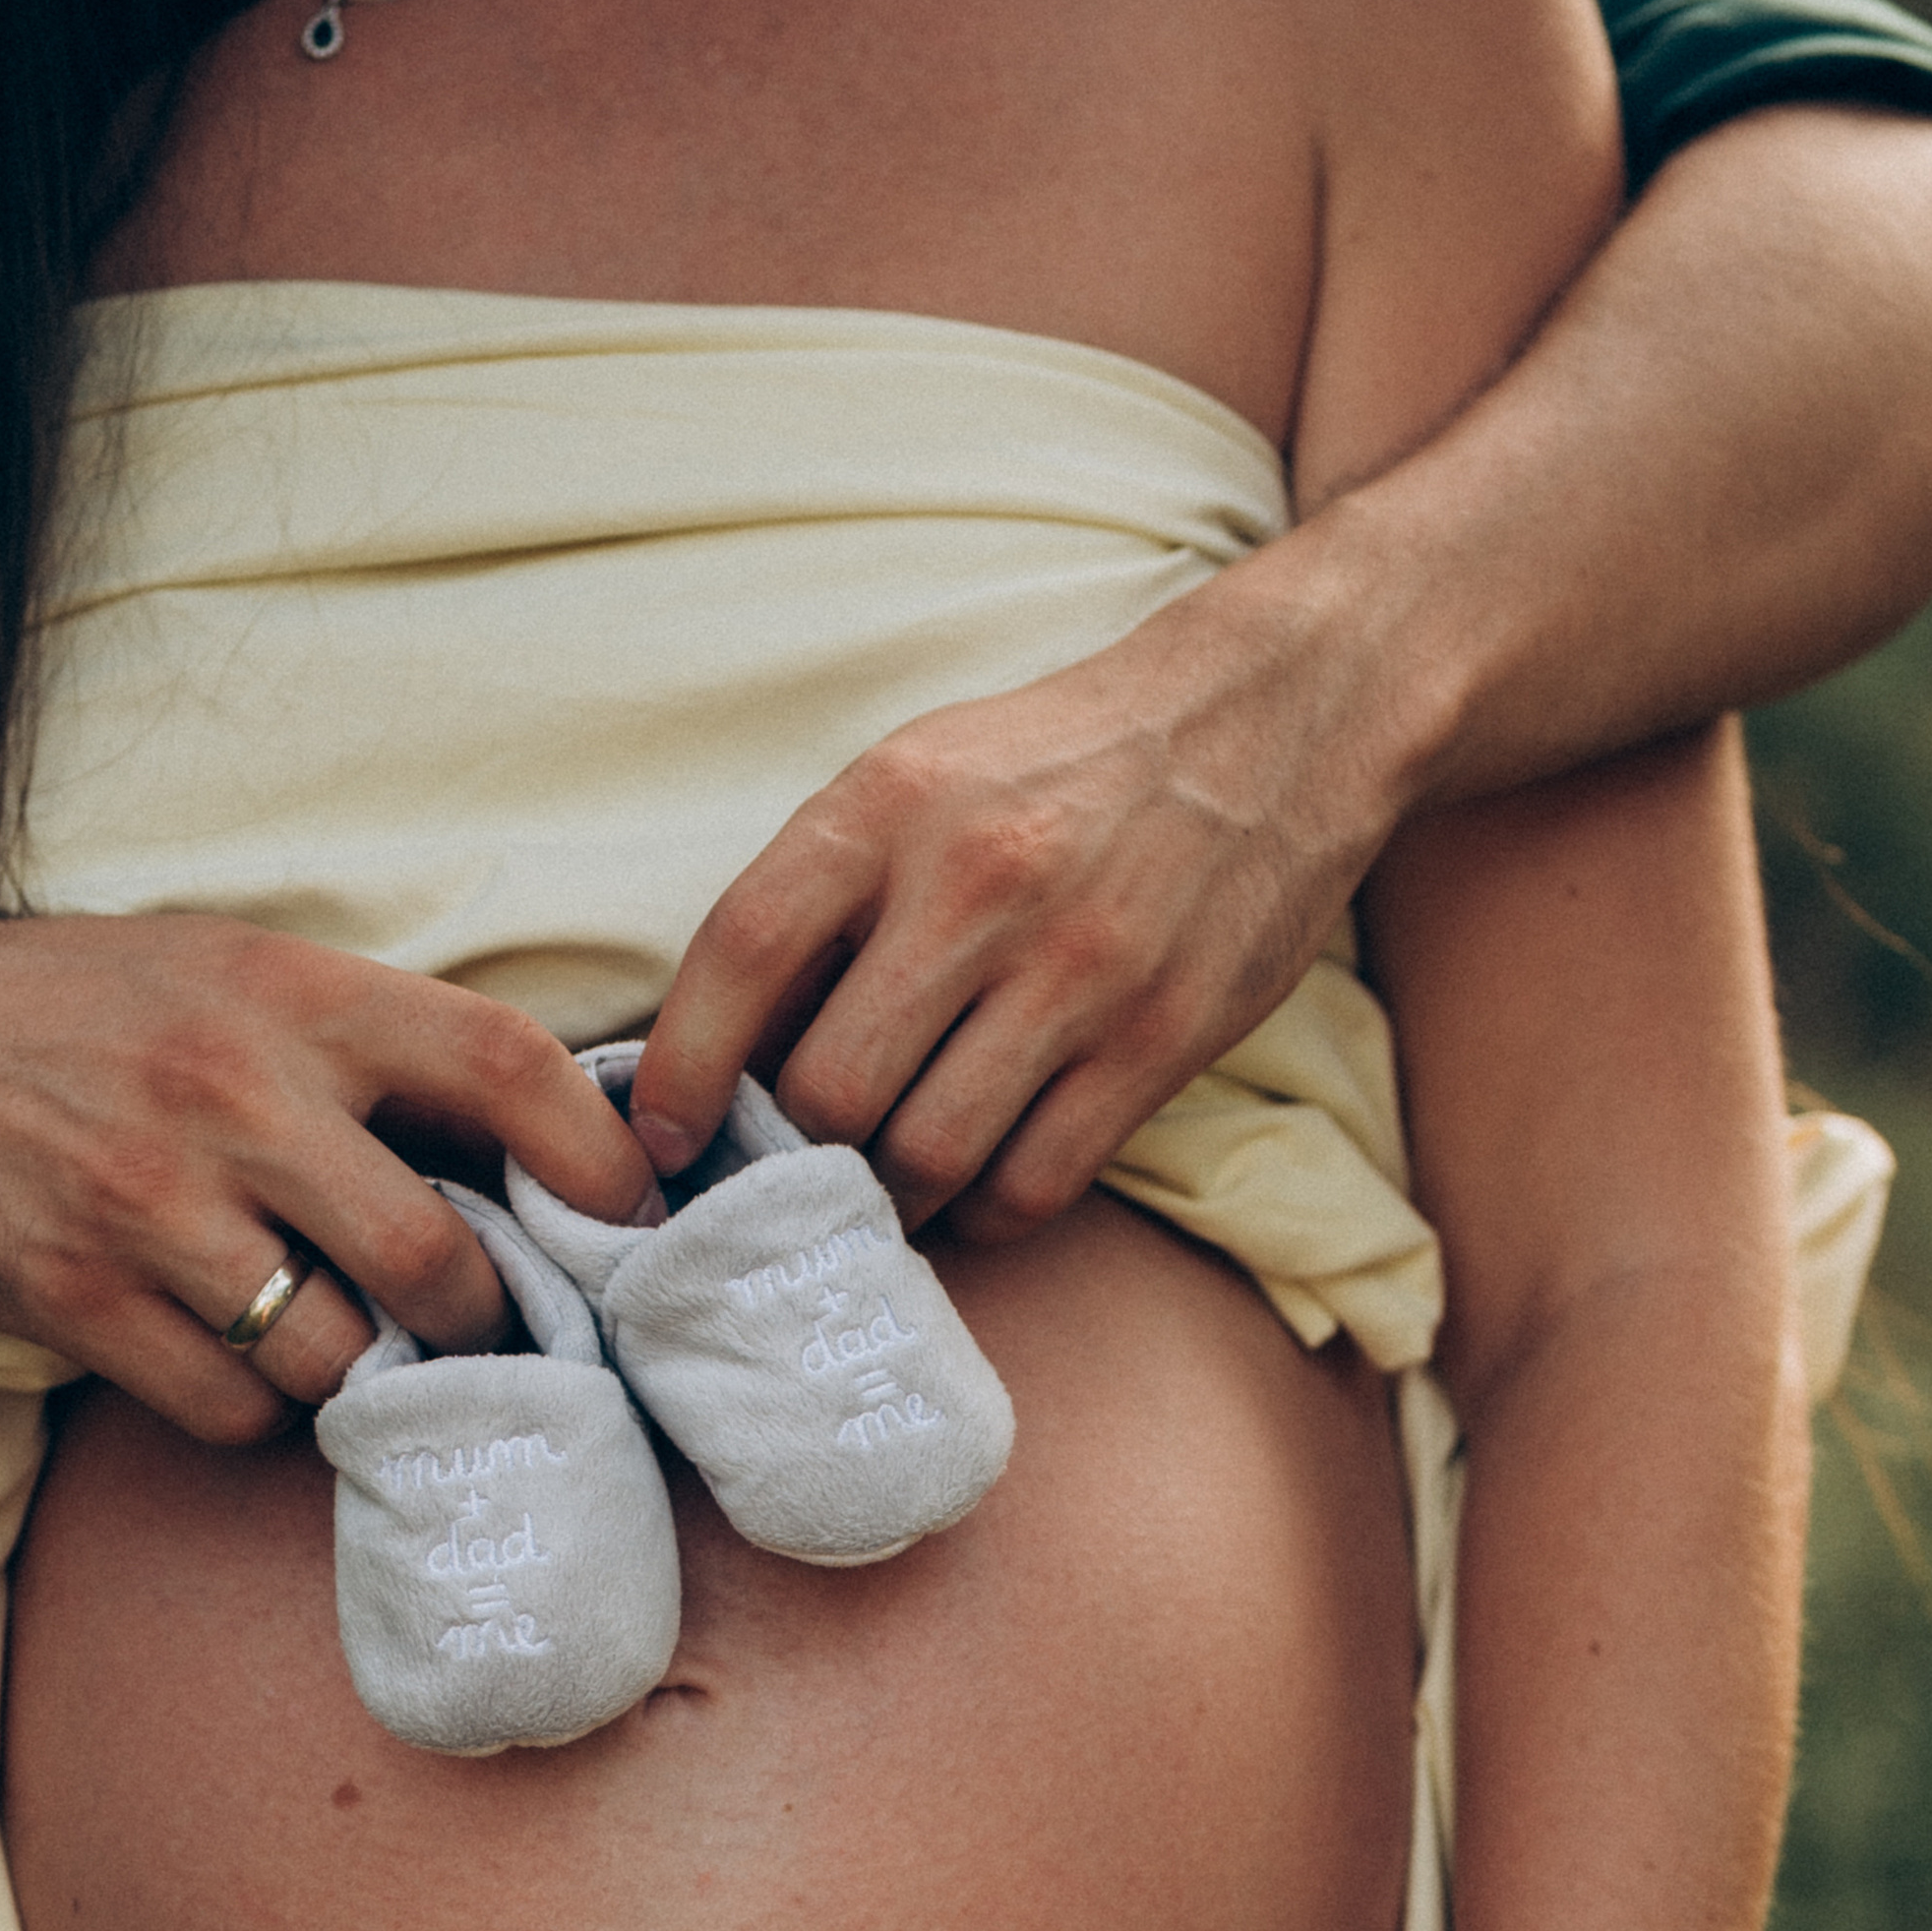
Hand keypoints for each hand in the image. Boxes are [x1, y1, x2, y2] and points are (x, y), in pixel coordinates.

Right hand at [0, 907, 656, 1438]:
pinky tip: (235, 1354)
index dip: (594, 1154)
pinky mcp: (79, 1300)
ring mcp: (149, 1206)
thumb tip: (568, 1137)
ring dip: (365, 1371)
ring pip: (335, 1354)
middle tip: (486, 1327)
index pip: (501, 1063)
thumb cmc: (108, 1016)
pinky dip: (259, 1407)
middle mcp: (231, 1096)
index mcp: (296, 996)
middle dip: (482, 1318)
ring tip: (346, 1336)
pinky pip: (234, 1409)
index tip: (636, 1216)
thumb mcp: (248, 972)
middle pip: (431, 1256)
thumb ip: (387, 1043)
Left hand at [629, 542, 1415, 1236]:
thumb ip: (829, 892)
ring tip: (882, 1191)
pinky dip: (986, 1213)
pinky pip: (1037, 1181)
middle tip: (789, 1177)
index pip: (744, 949)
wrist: (1273, 717)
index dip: (682, 1065)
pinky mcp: (1162, 1037)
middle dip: (796, 1157)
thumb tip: (730, 1049)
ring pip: (929, 1154)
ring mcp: (1079, 967)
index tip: (658, 1140)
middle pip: (832, 1088)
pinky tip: (975, 1191)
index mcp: (892, 801)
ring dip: (889, 1201)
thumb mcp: (923, 774)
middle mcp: (981, 881)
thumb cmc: (1064, 764)